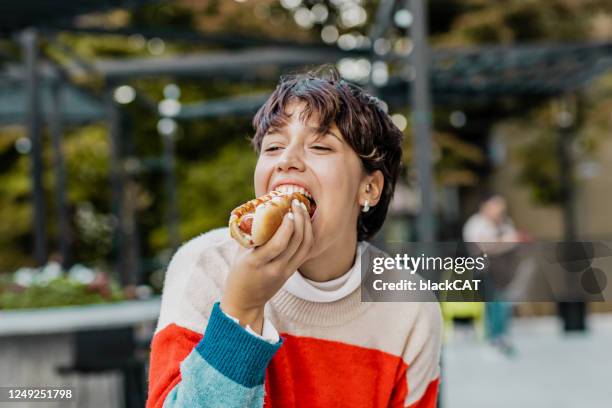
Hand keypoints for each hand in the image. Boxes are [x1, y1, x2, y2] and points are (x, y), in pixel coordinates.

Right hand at [220, 199, 312, 333]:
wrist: (245, 300)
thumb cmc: (239, 272)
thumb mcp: (241, 253)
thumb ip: (252, 234)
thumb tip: (261, 209)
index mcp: (257, 263)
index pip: (278, 244)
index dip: (287, 226)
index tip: (287, 210)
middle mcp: (274, 269)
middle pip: (296, 243)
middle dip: (300, 219)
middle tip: (297, 202)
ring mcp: (286, 272)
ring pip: (305, 247)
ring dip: (307, 225)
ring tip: (303, 209)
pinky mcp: (292, 272)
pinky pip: (306, 252)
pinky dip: (308, 235)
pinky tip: (305, 223)